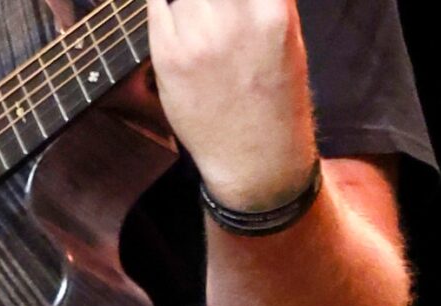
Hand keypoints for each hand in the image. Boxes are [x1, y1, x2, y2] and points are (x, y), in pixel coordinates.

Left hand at [147, 0, 317, 209]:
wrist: (255, 155)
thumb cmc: (273, 94)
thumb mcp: (284, 31)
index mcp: (271, 10)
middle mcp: (233, 19)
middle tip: (205, 8)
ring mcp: (198, 38)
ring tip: (193, 14)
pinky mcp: (168, 57)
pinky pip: (156, 6)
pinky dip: (164, 4)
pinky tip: (174, 14)